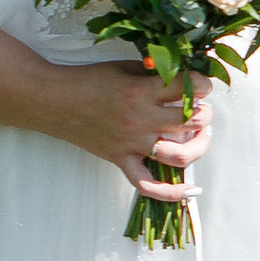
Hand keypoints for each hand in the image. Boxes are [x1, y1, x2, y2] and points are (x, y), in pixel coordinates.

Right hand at [43, 60, 213, 201]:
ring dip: (198, 146)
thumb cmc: (89, 80)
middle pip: (190, 121)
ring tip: (200, 136)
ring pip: (179, 155)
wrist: (54, 101)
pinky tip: (190, 190)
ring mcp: (131, 144)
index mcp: (141, 91)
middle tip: (202, 110)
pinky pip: (147, 184)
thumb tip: (182, 74)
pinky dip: (171, 193)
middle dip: (205, 114)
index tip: (203, 85)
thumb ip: (153, 72)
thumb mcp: (124, 67)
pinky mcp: (120, 160)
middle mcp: (140, 120)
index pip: (187, 89)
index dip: (203, 85)